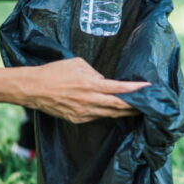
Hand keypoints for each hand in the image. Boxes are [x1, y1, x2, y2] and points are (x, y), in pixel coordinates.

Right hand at [19, 58, 147, 123]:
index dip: (135, 90)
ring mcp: (83, 113)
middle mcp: (89, 101)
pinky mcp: (77, 119)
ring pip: (110, 114)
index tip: (148, 88)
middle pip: (119, 106)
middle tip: (149, 104)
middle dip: (135, 106)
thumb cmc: (55, 72)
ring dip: (124, 112)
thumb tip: (104, 81)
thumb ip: (95, 72)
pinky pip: (98, 116)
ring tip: (137, 109)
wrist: (33, 88)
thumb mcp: (78, 63)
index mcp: (91, 85)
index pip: (119, 89)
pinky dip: (108, 113)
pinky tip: (116, 111)